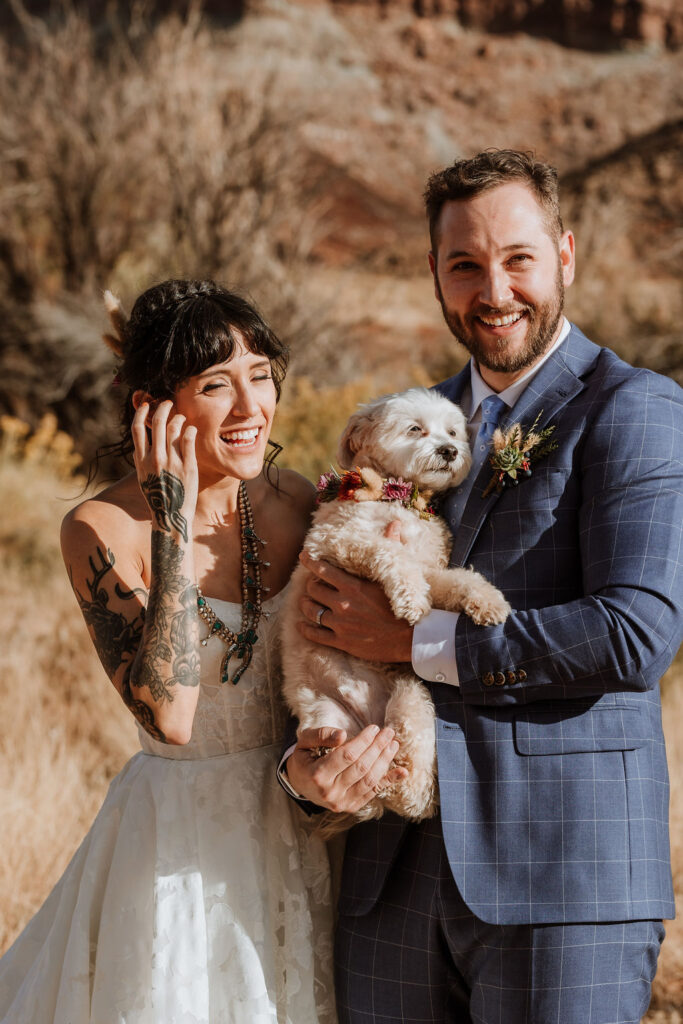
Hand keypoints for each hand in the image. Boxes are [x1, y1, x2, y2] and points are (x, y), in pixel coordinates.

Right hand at [132, 399, 197, 541]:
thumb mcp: (143, 478)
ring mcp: (171, 462)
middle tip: (168, 402)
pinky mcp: (188, 467)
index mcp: (141, 461)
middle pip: (157, 424)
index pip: (137, 429)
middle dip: (163, 408)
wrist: (170, 517)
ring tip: (182, 416)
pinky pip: (188, 440)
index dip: (141, 413)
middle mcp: (155, 459)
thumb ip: (142, 460)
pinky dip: (190, 430)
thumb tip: (142, 445)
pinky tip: (191, 429)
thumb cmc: (158, 498)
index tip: (147, 405)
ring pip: (173, 429)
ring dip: (178, 418)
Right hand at [286, 725, 407, 812]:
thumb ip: (320, 735)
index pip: (347, 755)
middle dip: (378, 748)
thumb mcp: (303, 742)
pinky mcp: (351, 807)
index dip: (363, 741)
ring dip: (385, 761)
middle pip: (361, 767)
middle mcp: (330, 792)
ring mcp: (342, 802)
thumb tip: (343, 734)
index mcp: (317, 775)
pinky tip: (402, 772)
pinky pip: (373, 792)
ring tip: (393, 744)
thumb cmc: (304, 758)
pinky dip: (389, 782)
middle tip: (389, 732)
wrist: (299, 784)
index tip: (374, 728)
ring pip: (370, 780)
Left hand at [297, 549, 413, 662]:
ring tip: (305, 602)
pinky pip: (315, 634)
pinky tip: (301, 625)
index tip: (303, 557)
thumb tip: (395, 523)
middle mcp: (343, 604)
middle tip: (311, 584)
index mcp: (353, 586)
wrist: (412, 638)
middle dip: (310, 585)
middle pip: (314, 589)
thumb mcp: (398, 574)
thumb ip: (391, 546)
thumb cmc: (406, 604)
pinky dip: (305, 629)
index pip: (323, 570)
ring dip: (305, 605)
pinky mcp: (342, 642)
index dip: (310, 562)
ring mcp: (341, 624)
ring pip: (311, 611)